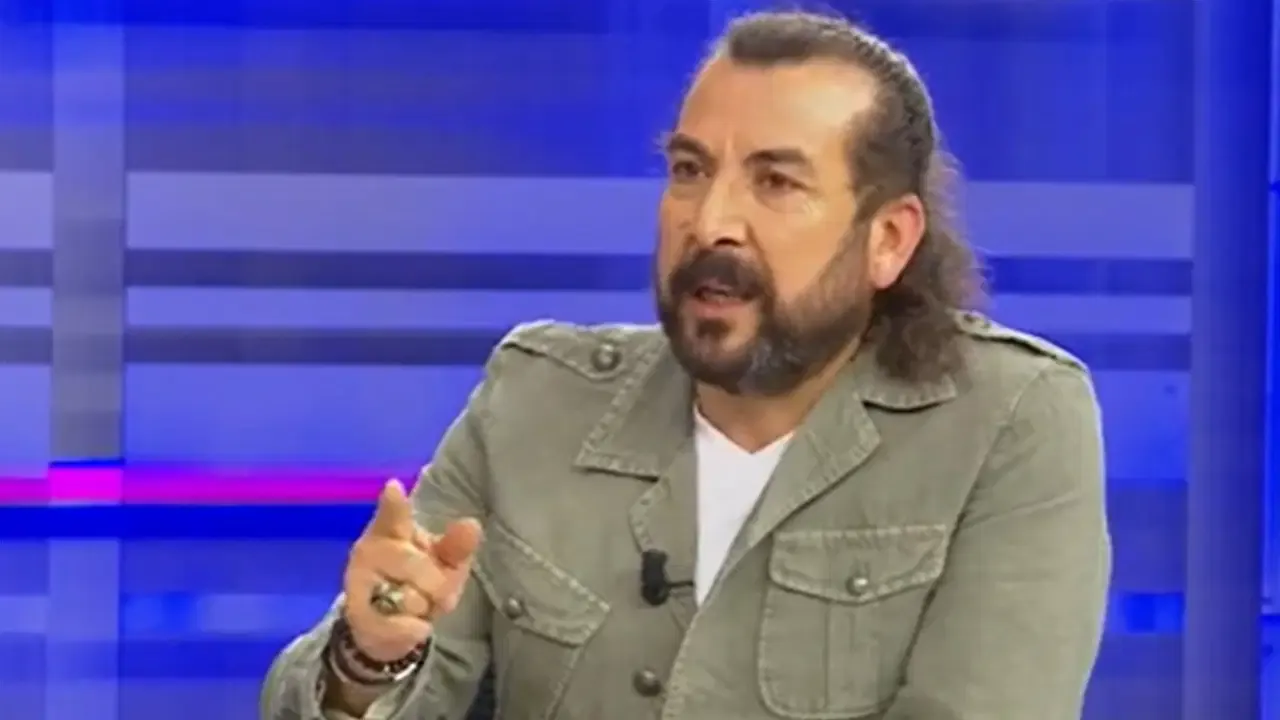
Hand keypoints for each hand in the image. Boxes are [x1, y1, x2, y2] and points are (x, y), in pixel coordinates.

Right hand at [342, 478, 482, 661]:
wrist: (386, 627)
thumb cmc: (419, 583)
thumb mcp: (444, 563)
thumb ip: (457, 545)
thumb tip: (472, 524)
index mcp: (391, 530)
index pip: (393, 515)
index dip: (394, 504)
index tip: (393, 488)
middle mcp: (368, 549)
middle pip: (418, 567)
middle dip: (437, 586)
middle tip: (429, 590)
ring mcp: (357, 581)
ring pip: (412, 599)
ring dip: (424, 609)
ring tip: (413, 606)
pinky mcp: (356, 614)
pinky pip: (402, 625)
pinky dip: (414, 629)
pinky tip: (406, 624)